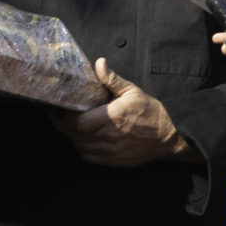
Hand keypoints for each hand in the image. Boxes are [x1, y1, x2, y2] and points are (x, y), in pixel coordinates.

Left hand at [50, 58, 196, 166]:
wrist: (167, 136)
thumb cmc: (150, 112)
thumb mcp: (131, 90)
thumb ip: (112, 79)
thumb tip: (99, 63)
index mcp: (111, 118)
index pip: (78, 123)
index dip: (65, 118)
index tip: (60, 109)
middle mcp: (108, 138)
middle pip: (75, 136)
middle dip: (63, 126)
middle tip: (58, 116)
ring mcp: (110, 152)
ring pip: (80, 148)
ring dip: (72, 138)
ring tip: (70, 126)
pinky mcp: (113, 162)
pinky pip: (89, 158)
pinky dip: (83, 149)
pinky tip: (84, 139)